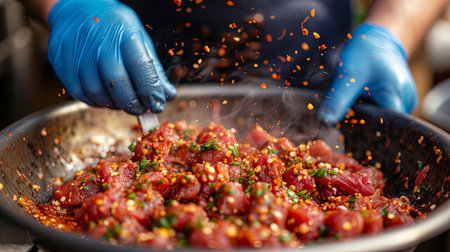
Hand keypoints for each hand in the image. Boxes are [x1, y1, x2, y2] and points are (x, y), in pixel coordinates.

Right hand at [47, 0, 176, 114]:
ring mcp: (78, 54)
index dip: (151, 91)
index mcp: (124, 34)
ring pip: (97, 93)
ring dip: (114, 105)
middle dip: (133, 103)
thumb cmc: (113, 27)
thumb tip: (167, 95)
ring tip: (123, 102)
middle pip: (117, 83)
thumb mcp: (139, 39)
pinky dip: (96, 102)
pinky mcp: (62, 64)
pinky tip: (106, 97)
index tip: (157, 104)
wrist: (76, 9)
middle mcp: (99, 44)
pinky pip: (79, 94)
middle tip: (141, 109)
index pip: (141, 67)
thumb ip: (153, 69)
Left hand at [318, 23, 416, 123]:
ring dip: (364, 113)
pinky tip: (362, 97)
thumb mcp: (348, 76)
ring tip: (358, 96)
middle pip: (380, 124)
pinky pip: (381, 111)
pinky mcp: (398, 100)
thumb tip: (325, 121)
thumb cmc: (365, 52)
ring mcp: (405, 101)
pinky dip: (369, 107)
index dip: (360, 126)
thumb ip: (337, 101)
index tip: (346, 116)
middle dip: (361, 119)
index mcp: (398, 96)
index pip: (380, 126)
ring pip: (380, 118)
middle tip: (350, 103)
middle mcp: (406, 102)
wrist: (377, 39)